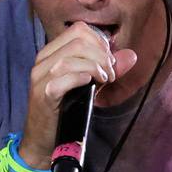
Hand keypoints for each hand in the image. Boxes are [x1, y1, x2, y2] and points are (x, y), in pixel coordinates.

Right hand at [21, 22, 137, 155]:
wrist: (43, 140)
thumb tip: (131, 56)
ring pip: (72, 57)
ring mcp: (41, 77)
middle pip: (78, 40)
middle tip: (110, 74)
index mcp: (51, 53)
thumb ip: (108, 69)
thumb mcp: (89, 86)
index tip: (109, 60)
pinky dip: (82, 77)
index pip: (78, 30)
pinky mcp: (43, 94)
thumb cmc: (64, 111)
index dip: (99, 41)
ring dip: (95, 67)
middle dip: (101, 55)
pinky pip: (64, 77)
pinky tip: (91, 85)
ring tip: (104, 80)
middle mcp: (43, 61)